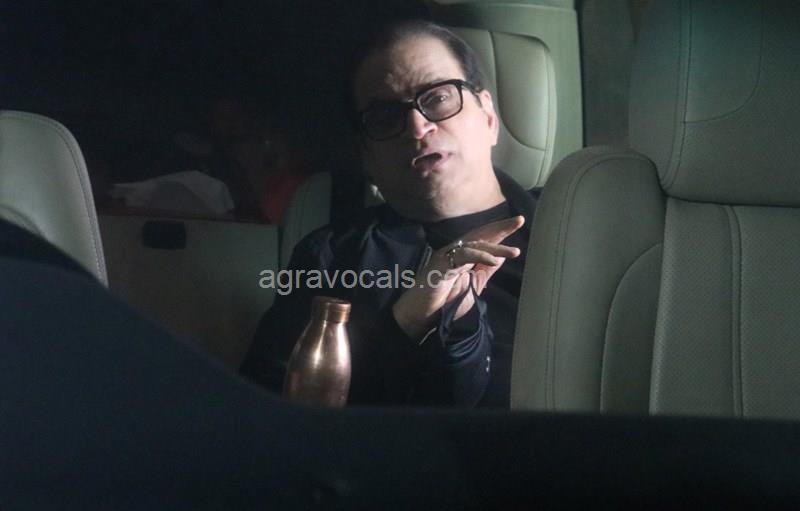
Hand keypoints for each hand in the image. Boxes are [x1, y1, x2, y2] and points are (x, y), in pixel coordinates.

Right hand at [392, 215, 524, 339]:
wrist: (420, 318)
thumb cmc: (443, 305)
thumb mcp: (472, 286)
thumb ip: (484, 271)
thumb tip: (499, 256)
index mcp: (462, 257)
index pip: (484, 241)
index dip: (500, 232)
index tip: (518, 223)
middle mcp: (454, 252)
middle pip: (480, 235)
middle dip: (500, 227)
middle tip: (519, 220)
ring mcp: (446, 257)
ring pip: (474, 244)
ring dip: (495, 247)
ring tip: (515, 252)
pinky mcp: (441, 264)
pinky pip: (463, 256)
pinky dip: (480, 256)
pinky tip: (494, 260)